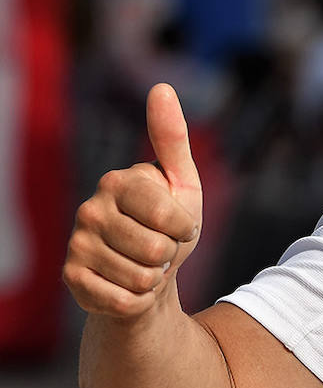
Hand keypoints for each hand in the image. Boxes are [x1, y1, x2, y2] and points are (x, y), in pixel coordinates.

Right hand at [64, 84, 202, 317]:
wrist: (147, 277)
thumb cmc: (169, 227)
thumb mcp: (182, 183)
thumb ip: (173, 139)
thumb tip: (161, 87)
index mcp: (118, 182)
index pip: (169, 215)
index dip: (186, 228)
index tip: (179, 224)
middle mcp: (89, 209)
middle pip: (156, 249)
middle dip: (170, 256)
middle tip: (159, 250)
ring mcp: (77, 245)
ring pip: (142, 278)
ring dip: (154, 279)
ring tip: (144, 266)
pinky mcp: (72, 279)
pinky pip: (124, 300)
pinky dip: (138, 300)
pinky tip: (127, 287)